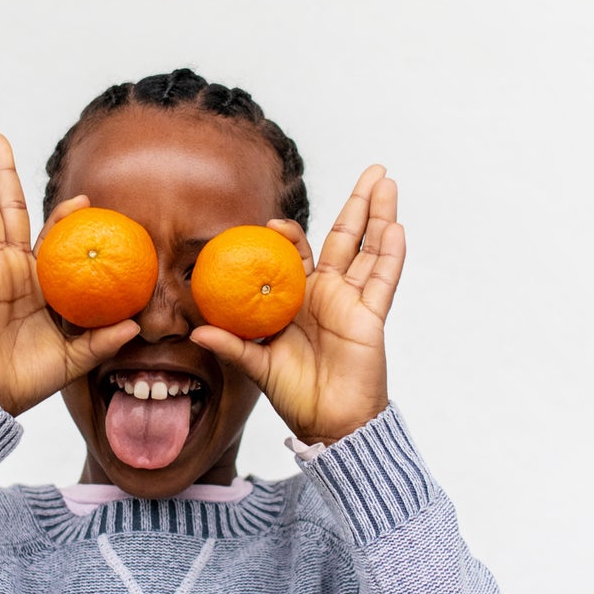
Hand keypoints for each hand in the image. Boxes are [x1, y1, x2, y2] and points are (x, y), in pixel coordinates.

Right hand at [0, 134, 140, 418]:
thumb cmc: (28, 380)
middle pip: (6, 211)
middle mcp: (9, 270)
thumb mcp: (75, 357)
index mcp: (38, 284)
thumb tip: (137, 326)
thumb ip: (102, 339)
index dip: (63, 216)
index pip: (49, 238)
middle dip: (3, 174)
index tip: (83, 199)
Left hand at [189, 165, 404, 445]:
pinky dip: (390, 255)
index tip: (275, 225)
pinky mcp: (371, 317)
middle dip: (357, 203)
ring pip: (369, 250)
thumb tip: (197, 330)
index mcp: (299, 298)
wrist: (328, 423)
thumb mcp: (257, 366)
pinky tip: (395, 228)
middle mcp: (328, 293)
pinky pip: (382, 281)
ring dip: (380, 215)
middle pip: (346, 238)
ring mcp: (353, 302)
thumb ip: (232, 345)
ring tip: (388, 182)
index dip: (289, 234)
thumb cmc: (294, 395)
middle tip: (371, 170)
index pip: (298, 254)